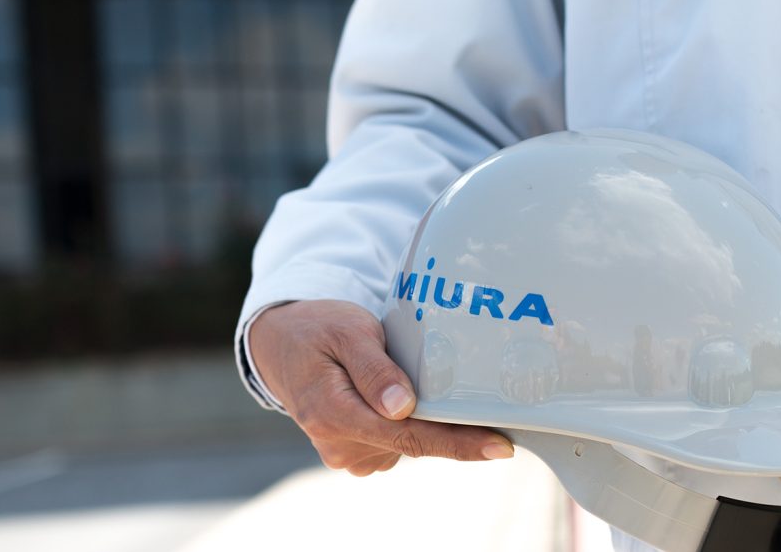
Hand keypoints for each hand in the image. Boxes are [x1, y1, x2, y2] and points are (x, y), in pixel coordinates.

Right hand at [249, 299, 513, 475]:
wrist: (280, 343)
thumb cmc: (318, 328)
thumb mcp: (347, 331)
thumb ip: (374, 369)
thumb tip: (403, 408)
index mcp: (333, 411)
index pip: (407, 435)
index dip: (457, 443)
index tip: (500, 447)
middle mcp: (336, 442)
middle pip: (411, 444)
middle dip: (452, 431)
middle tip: (493, 415)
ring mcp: (341, 452)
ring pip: (403, 444)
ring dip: (422, 422)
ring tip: (412, 381)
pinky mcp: (348, 452)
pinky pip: (391, 444)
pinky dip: (405, 425)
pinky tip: (397, 398)